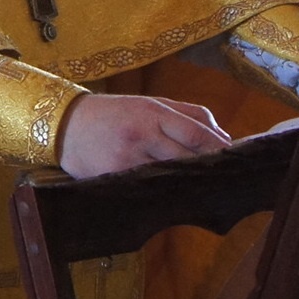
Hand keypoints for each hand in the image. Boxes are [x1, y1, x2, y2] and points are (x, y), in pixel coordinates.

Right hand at [57, 93, 230, 178]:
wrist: (63, 125)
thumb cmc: (111, 114)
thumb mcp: (147, 103)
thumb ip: (187, 114)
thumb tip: (223, 137)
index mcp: (151, 112)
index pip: (196, 133)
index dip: (218, 148)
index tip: (235, 159)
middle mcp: (141, 134)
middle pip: (187, 157)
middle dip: (207, 168)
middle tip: (226, 179)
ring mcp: (127, 158)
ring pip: (171, 176)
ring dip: (188, 183)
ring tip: (204, 189)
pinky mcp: (115, 176)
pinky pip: (148, 187)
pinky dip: (164, 192)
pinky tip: (173, 195)